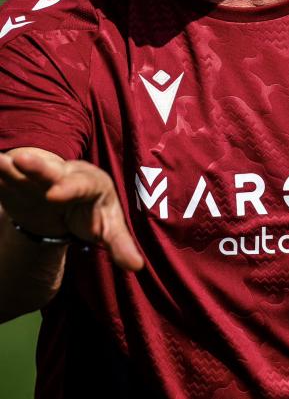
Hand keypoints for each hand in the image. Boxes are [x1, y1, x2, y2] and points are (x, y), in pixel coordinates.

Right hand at [0, 148, 142, 270]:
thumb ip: (120, 244)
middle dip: (37, 166)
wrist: (72, 198)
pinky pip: (5, 178)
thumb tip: (137, 267)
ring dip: (8, 166)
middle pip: (51, 170)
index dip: (69, 188)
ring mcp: (39, 178)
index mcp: (90, 184)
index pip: (81, 185)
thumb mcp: (108, 227)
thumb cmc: (93, 211)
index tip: (54, 195)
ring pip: (24, 170)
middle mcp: (64, 175)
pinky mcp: (18, 184)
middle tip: (21, 159)